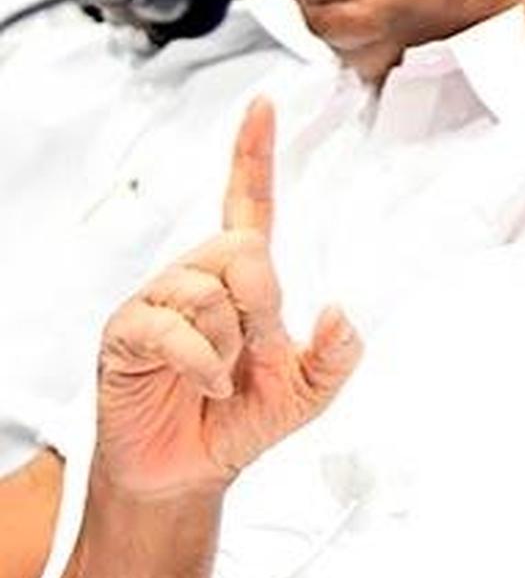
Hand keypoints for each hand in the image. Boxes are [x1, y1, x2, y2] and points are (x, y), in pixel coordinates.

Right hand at [94, 98, 363, 497]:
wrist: (190, 470)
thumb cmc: (242, 420)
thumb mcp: (309, 392)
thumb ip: (337, 355)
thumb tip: (343, 311)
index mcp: (243, 282)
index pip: (249, 205)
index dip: (253, 156)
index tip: (263, 107)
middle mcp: (199, 278)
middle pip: (240, 249)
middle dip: (260, 305)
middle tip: (252, 349)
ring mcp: (160, 302)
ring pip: (207, 289)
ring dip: (229, 343)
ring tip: (222, 373)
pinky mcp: (128, 333)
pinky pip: (170, 327)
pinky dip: (202, 363)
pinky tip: (207, 383)